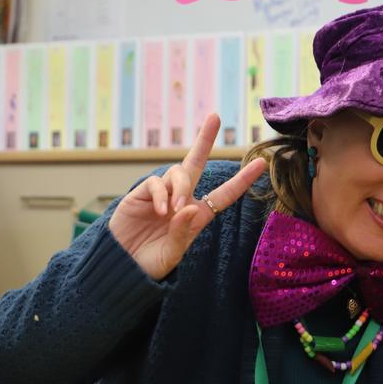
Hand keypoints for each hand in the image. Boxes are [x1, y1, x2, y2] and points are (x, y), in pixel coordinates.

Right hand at [109, 113, 266, 280]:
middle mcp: (181, 200)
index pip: (224, 194)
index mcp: (197, 215)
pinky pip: (155, 183)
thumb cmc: (149, 264)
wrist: (120, 267)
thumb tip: (187, 207)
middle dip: (205, 139)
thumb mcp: (171, 255)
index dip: (242, 180)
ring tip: (174, 209)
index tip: (262, 164)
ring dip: (180, 187)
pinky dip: (160, 195)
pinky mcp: (140, 194)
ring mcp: (161, 195)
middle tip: (215, 116)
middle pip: (196, 163)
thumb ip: (181, 233)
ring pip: (178, 173)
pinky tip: (160, 211)